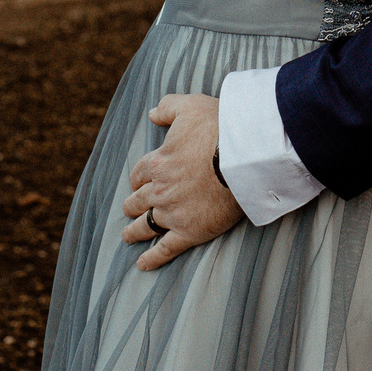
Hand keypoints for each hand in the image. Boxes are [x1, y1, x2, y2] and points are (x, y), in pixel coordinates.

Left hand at [121, 93, 244, 269]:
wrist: (242, 155)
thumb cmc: (218, 127)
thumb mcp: (190, 106)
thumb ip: (168, 107)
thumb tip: (152, 113)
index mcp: (158, 162)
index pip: (140, 173)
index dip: (138, 178)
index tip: (139, 181)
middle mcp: (160, 190)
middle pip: (138, 200)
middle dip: (132, 204)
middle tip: (129, 208)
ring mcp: (173, 213)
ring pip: (146, 225)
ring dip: (134, 231)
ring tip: (128, 236)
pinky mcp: (189, 232)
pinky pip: (165, 249)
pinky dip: (152, 259)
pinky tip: (143, 265)